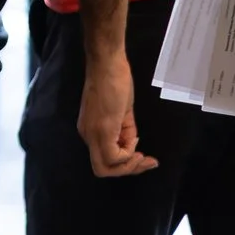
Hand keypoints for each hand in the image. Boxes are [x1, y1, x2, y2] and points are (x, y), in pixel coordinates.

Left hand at [77, 49, 157, 177]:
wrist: (108, 64)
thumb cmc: (115, 83)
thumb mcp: (122, 114)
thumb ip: (124, 132)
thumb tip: (131, 146)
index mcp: (90, 132)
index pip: (105, 160)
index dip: (126, 163)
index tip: (144, 154)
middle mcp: (87, 135)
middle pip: (102, 169)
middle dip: (128, 170)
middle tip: (147, 161)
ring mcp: (92, 133)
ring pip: (106, 167)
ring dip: (129, 165)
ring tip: (144, 154)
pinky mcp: (101, 129)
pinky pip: (113, 156)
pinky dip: (128, 154)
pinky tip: (135, 141)